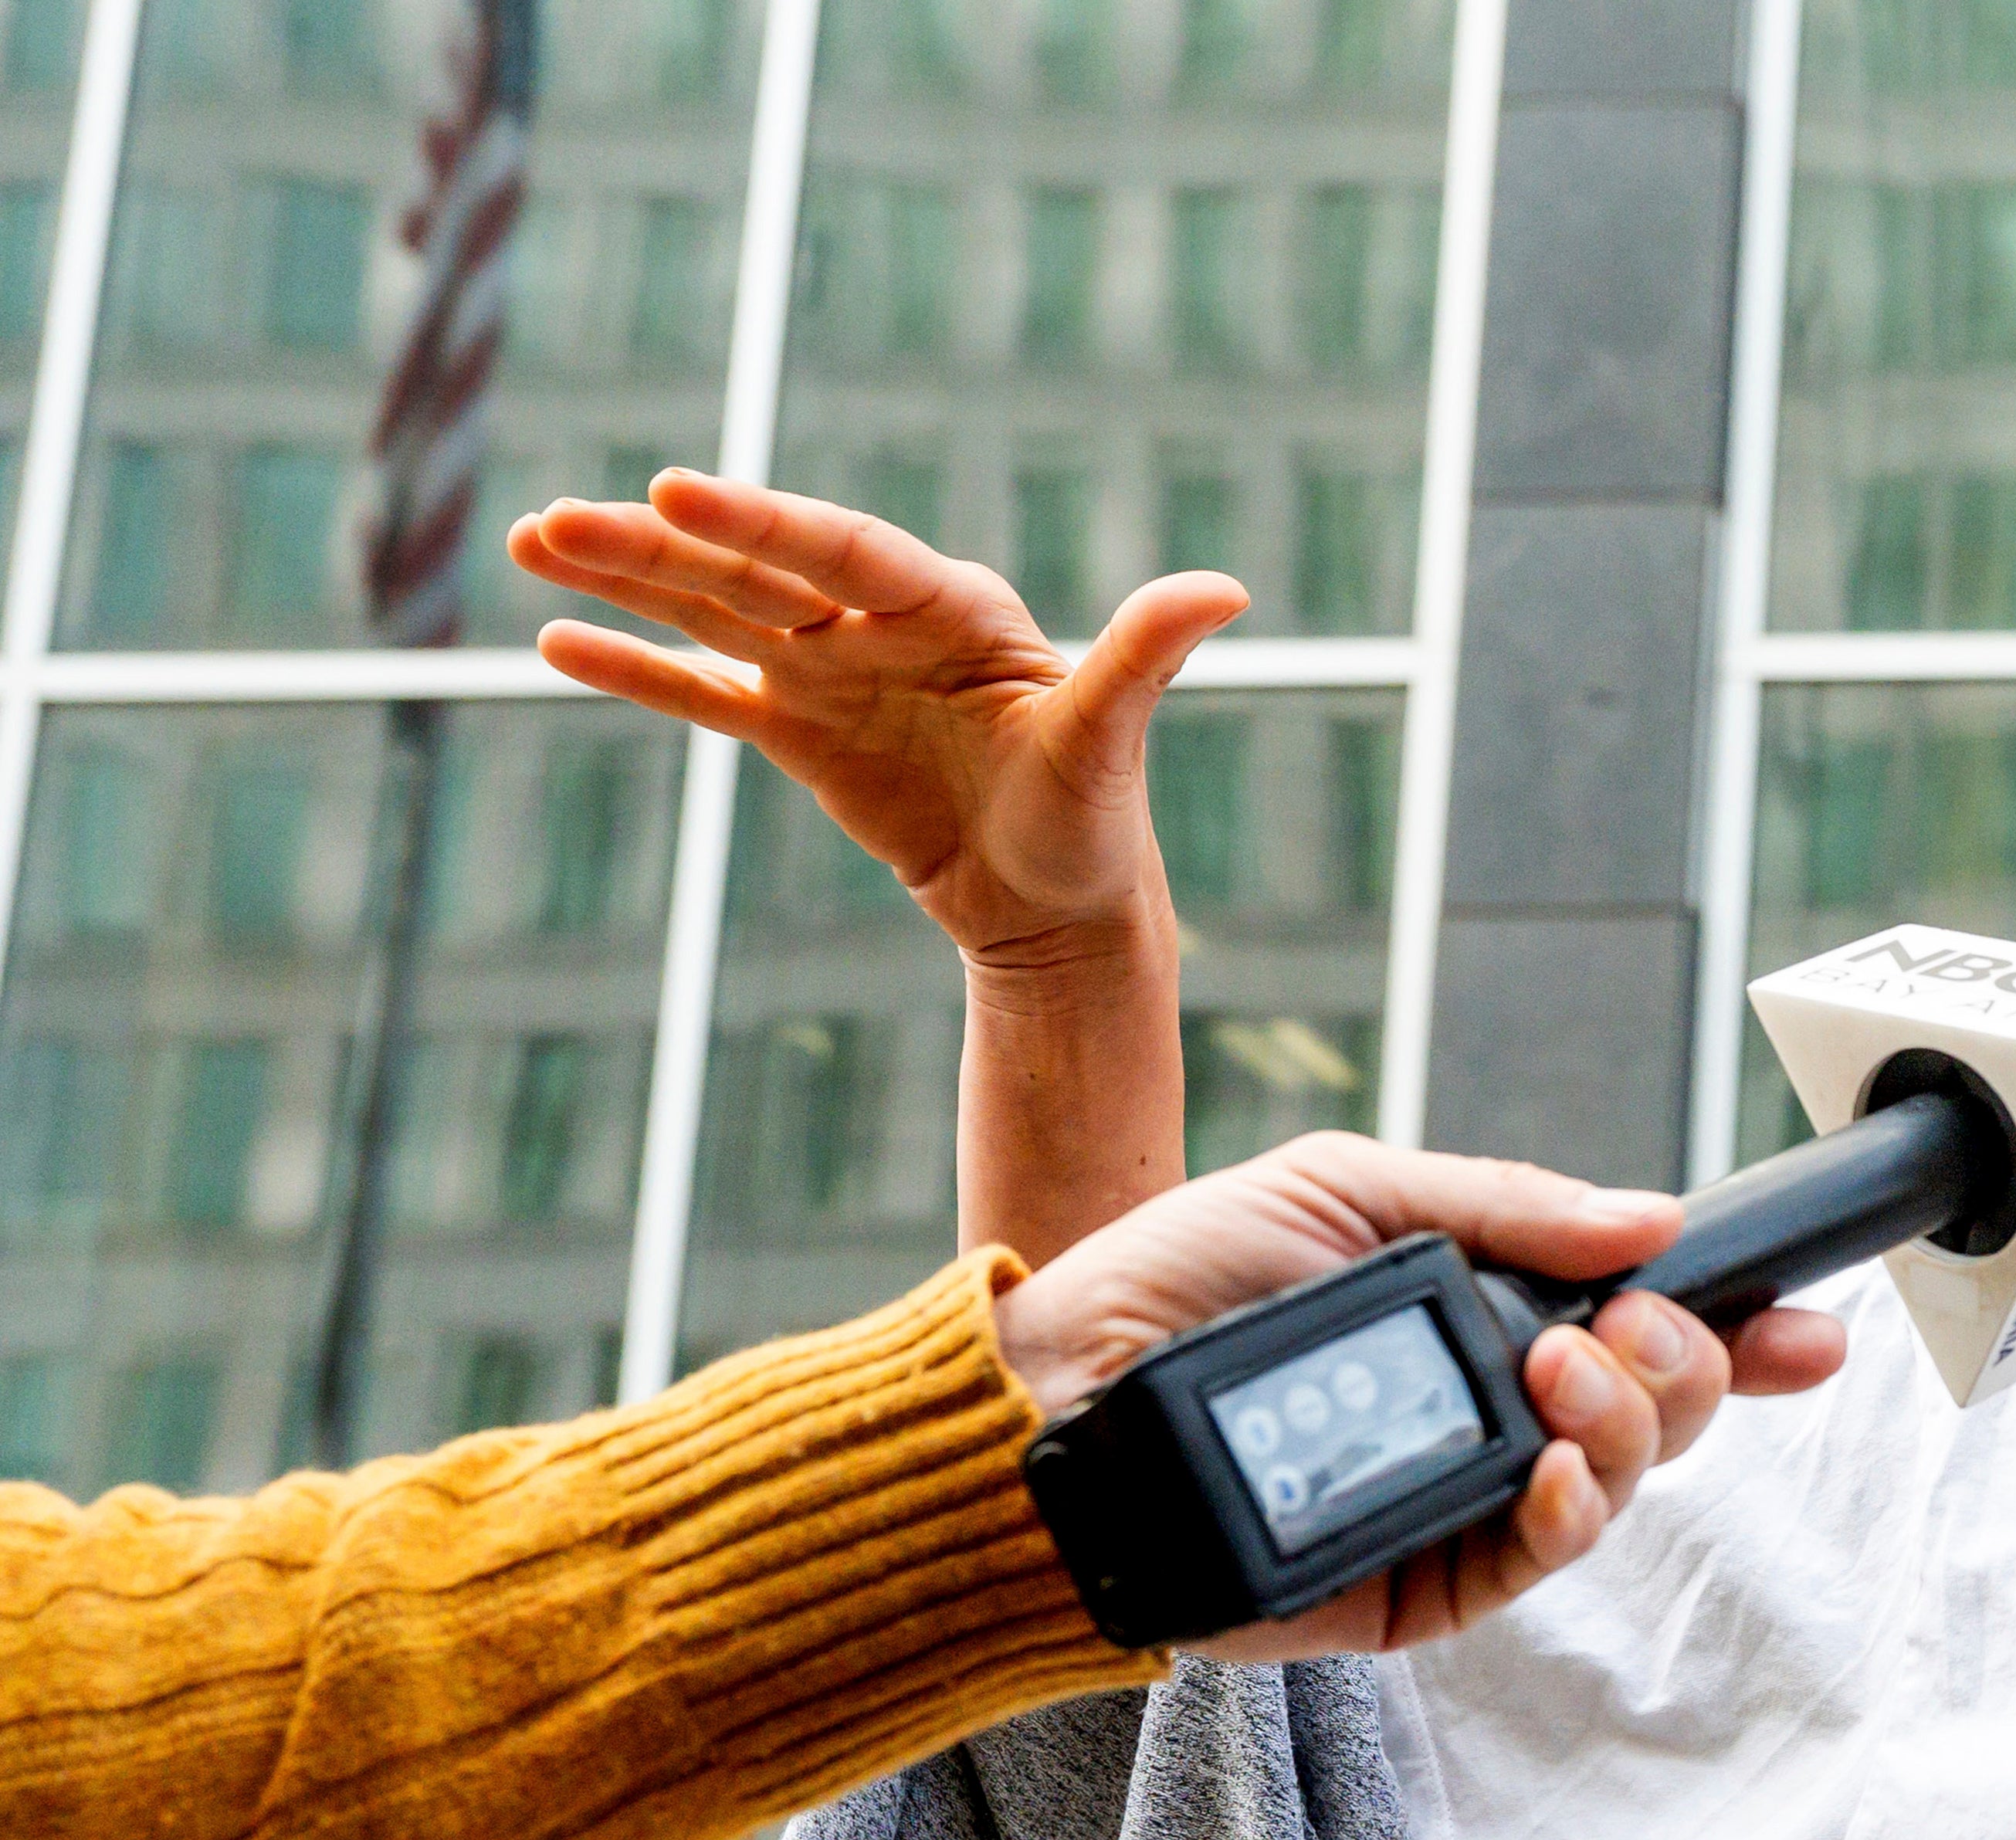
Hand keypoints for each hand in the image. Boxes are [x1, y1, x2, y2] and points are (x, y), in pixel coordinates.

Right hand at [509, 473, 1238, 970]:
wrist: (1063, 912)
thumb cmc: (1096, 822)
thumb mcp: (1111, 741)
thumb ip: (1144, 654)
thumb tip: (1226, 587)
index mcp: (953, 606)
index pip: (841, 550)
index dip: (758, 522)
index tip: (674, 493)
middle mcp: (881, 622)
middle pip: (755, 568)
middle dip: (656, 543)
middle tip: (560, 517)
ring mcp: (831, 673)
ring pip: (713, 613)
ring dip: (624, 580)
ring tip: (530, 542)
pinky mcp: (800, 733)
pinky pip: (704, 693)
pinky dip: (637, 669)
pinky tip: (555, 641)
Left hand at [989, 1133, 1850, 1661]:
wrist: (1064, 1403)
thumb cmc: (1180, 1283)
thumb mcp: (1347, 1188)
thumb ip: (1502, 1204)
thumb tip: (1649, 1219)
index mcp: (1483, 1311)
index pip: (1642, 1323)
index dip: (1739, 1328)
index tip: (1809, 1322)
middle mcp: (1494, 1408)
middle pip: (1660, 1404)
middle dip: (1684, 1362)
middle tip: (1627, 1329)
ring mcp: (1469, 1502)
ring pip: (1620, 1481)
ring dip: (1627, 1423)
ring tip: (1562, 1373)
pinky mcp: (1430, 1586)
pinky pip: (1544, 1559)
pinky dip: (1573, 1510)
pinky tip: (1552, 1471)